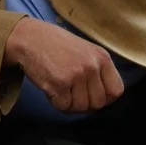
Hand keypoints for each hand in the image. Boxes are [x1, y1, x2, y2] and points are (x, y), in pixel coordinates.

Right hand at [3, 17, 123, 111]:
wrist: (29, 37)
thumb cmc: (55, 45)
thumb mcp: (85, 51)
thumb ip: (97, 70)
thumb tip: (104, 97)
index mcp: (102, 57)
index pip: (116, 91)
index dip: (105, 98)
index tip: (91, 95)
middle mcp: (92, 66)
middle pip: (98, 103)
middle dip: (84, 102)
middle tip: (71, 92)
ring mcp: (76, 75)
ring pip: (80, 107)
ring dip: (69, 103)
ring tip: (60, 87)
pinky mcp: (59, 83)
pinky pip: (63, 106)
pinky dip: (55, 101)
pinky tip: (50, 87)